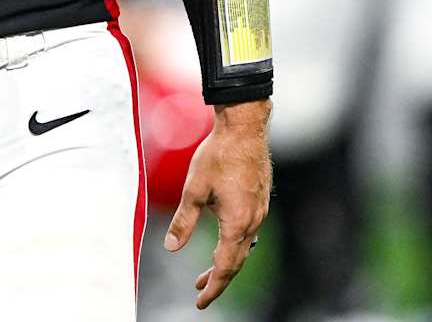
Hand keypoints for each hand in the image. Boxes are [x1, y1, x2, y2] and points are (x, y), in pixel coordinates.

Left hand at [164, 99, 271, 309]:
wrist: (244, 128)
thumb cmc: (219, 155)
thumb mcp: (193, 190)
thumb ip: (183, 221)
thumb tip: (171, 247)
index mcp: (237, 223)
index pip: (225, 267)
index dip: (212, 287)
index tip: (200, 301)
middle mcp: (253, 221)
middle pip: (236, 261)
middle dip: (218, 278)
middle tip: (200, 290)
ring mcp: (259, 211)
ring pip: (243, 246)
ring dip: (226, 260)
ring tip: (208, 269)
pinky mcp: (260, 200)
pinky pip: (248, 231)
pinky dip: (235, 243)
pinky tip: (224, 238)